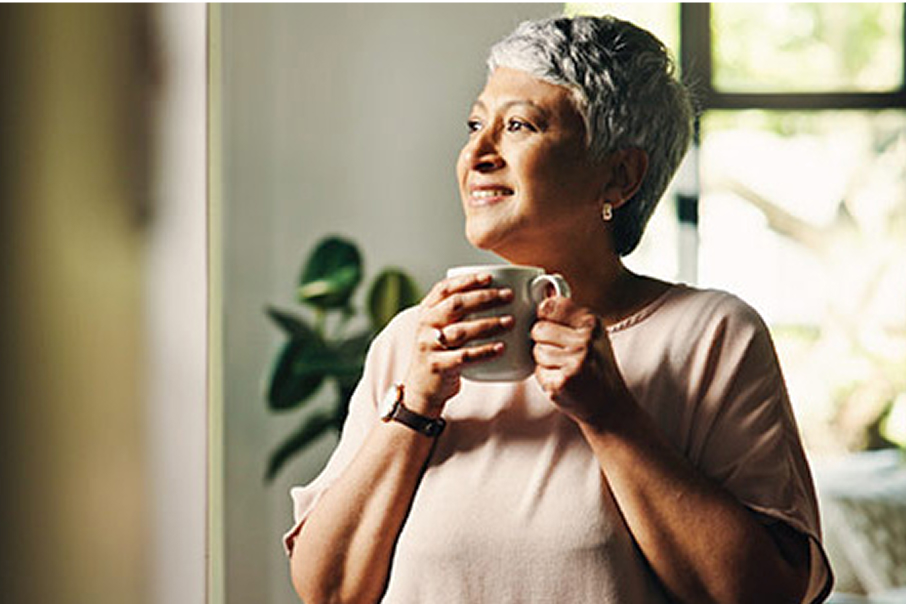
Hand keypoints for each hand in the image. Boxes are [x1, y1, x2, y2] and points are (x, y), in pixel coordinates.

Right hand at [403, 272, 513, 415]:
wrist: (422, 388)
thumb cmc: (441, 353)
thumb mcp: (442, 329)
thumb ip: (459, 314)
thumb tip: (498, 298)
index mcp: (427, 311)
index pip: (445, 288)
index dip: (467, 280)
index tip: (490, 277)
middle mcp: (425, 325)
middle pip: (455, 305)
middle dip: (484, 297)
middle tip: (508, 296)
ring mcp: (429, 345)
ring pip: (461, 330)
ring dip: (488, 324)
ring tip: (510, 321)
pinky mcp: (437, 365)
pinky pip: (464, 356)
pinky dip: (484, 351)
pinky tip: (501, 347)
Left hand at [531, 296, 629, 424]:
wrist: (608, 404)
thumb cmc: (596, 366)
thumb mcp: (592, 334)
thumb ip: (569, 316)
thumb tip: (543, 294)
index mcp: (591, 323)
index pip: (550, 306)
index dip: (545, 316)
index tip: (551, 325)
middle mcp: (585, 340)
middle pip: (538, 329)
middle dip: (543, 341)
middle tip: (561, 353)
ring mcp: (574, 362)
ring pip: (536, 350)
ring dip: (544, 361)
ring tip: (564, 368)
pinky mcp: (562, 382)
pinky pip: (538, 371)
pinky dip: (546, 377)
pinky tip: (563, 380)